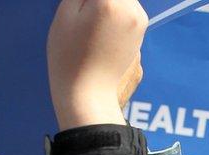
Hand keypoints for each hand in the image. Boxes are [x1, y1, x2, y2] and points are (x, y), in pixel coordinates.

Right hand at [47, 0, 147, 130]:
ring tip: (89, 20)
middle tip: (82, 12)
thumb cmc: (69, 56)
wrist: (88, 92)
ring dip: (107, 2)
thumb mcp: (66, 13)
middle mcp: (133, 10)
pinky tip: (98, 25)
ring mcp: (140, 22)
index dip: (86, 0)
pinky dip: (115, 9)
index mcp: (112, 3)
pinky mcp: (142, 31)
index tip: (81, 6)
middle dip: (97, 1)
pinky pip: (128, 8)